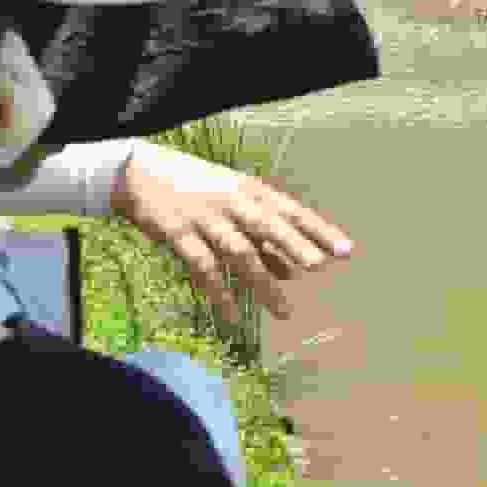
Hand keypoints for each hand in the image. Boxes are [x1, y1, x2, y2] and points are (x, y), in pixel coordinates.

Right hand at [113, 148, 356, 301]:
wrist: (140, 172)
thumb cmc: (198, 190)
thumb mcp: (235, 204)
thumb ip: (263, 238)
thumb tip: (294, 272)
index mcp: (250, 190)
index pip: (291, 210)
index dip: (319, 230)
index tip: (346, 251)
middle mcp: (231, 201)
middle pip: (267, 224)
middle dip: (294, 244)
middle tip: (318, 267)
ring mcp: (204, 217)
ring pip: (239, 251)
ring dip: (263, 282)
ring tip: (285, 312)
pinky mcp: (177, 233)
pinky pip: (202, 265)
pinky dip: (219, 290)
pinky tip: (234, 314)